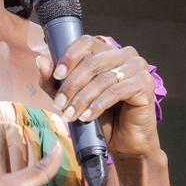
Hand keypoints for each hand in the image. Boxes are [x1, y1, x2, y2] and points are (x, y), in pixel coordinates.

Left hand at [40, 35, 160, 158]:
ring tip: (70, 115)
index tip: (56, 75)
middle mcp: (125, 54)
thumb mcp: (72, 99)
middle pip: (92, 62)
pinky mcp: (145, 84)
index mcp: (108, 51)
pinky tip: (87, 117)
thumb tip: (40, 61)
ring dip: (82, 99)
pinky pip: (116, 91)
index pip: (86, 42)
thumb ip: (55, 82)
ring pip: (102, 78)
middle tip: (59, 105)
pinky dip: (98, 105)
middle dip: (71, 85)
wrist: (125, 143)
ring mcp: (138, 68)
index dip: (69, 57)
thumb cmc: (102, 117)